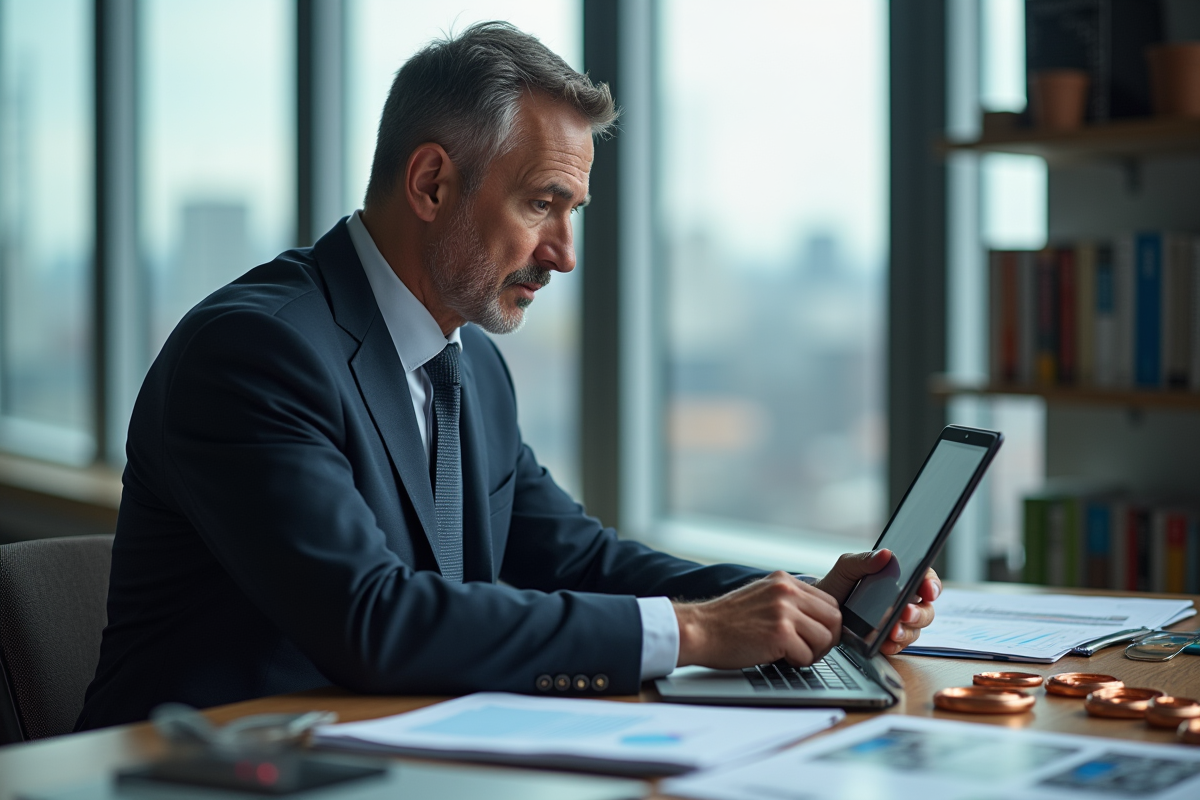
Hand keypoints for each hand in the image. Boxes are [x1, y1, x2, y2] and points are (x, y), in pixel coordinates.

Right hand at [673, 571, 841, 668]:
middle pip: (834, 618)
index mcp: (784, 580)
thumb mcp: (761, 596)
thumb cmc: (726, 621)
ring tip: (792, 654)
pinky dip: (797, 662)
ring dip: (812, 653)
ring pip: (825, 638)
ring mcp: (784, 611)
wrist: (699, 630)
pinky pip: (807, 655)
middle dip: (827, 640)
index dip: (827, 624)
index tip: (816, 636)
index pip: (829, 601)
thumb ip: (788, 600)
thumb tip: (817, 619)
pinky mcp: (779, 634)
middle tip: (809, 650)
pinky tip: (779, 658)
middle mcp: (786, 591)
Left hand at [815, 550, 941, 654]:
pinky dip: (892, 645)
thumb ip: (865, 560)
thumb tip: (885, 554)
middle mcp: (904, 601)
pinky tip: (884, 643)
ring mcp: (898, 621)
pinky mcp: (887, 639)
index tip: (928, 590)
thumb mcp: (848, 566)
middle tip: (906, 613)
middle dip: (919, 613)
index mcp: (900, 579)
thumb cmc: (838, 583)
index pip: (926, 579)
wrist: (822, 607)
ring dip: (906, 631)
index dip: (932, 585)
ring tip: (893, 631)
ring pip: (915, 630)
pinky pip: (898, 645)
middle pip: (925, 609)